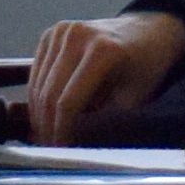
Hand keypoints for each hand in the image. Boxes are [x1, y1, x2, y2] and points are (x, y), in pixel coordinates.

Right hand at [21, 11, 184, 145]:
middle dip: (47, 127)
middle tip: (49, 150)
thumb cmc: (145, 71)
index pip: (69, 102)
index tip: (61, 153)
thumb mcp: (132, 100)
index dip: (61, 132)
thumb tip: (69, 147)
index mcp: (103, 51)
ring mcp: (62, 30)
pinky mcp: (52, 33)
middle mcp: (78, 35)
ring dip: (39, 114)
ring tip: (47, 136)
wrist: (148, 33)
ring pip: (38, 85)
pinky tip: (47, 115)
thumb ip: (102, 120)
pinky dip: (39, 96)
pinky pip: (37, 73)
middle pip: (49, 94)